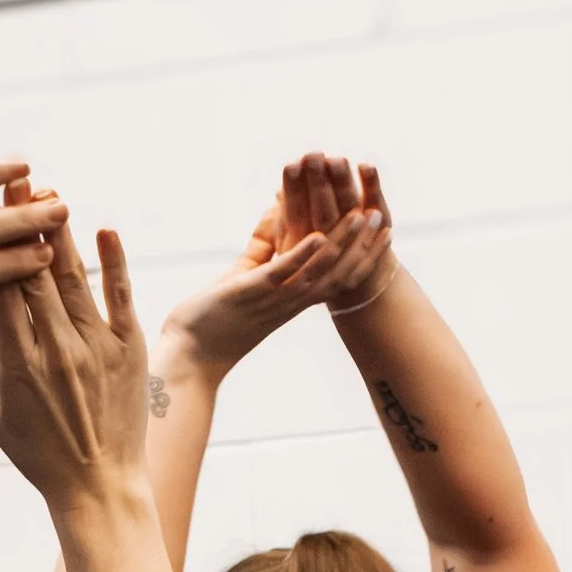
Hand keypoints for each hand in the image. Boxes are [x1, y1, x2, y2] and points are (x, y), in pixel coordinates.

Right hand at [0, 219, 150, 515]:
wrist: (97, 487)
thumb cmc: (37, 452)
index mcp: (17, 362)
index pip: (2, 288)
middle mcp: (56, 350)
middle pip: (35, 274)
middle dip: (26, 224)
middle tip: (20, 181)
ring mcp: (96, 349)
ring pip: (74, 278)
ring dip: (62, 233)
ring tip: (53, 194)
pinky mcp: (129, 352)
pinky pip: (121, 298)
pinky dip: (114, 264)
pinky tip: (105, 231)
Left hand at [162, 155, 396, 383]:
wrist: (188, 356)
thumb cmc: (214, 323)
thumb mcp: (246, 282)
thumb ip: (264, 257)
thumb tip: (273, 227)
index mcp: (291, 302)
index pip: (336, 278)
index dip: (361, 256)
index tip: (383, 234)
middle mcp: (289, 304)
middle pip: (337, 274)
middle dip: (361, 245)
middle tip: (382, 216)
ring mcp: (272, 300)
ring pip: (317, 272)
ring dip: (341, 243)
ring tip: (360, 215)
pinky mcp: (250, 294)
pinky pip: (282, 274)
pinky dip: (301, 255)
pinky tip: (317, 235)